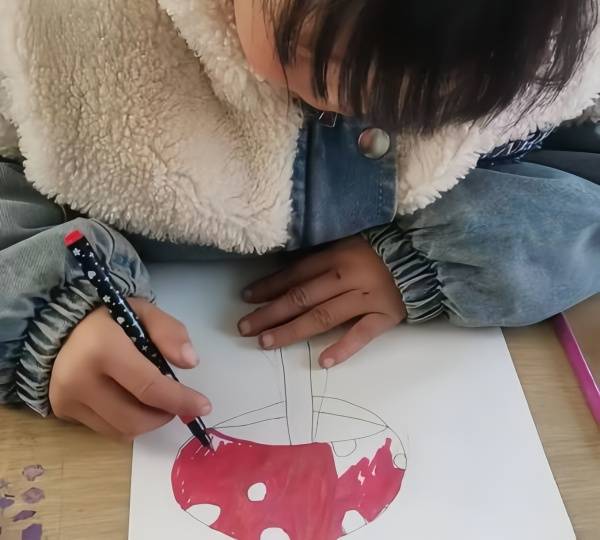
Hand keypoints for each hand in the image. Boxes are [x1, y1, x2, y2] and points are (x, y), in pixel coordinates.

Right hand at [50, 299, 210, 440]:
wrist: (63, 326)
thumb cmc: (111, 319)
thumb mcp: (144, 312)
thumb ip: (170, 333)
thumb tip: (190, 362)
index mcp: (103, 348)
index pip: (149, 387)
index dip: (180, 401)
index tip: (203, 406)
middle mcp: (80, 378)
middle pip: (135, 418)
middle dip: (166, 415)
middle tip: (178, 402)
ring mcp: (68, 399)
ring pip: (122, 431)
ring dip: (149, 422)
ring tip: (156, 402)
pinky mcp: (63, 411)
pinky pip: (106, 430)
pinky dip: (128, 422)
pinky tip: (132, 402)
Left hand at [238, 236, 405, 367]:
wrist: (421, 259)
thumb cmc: (378, 252)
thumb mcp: (347, 244)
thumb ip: (320, 259)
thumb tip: (283, 275)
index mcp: (336, 256)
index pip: (296, 274)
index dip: (269, 287)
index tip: (247, 298)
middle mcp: (347, 277)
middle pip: (302, 297)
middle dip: (270, 312)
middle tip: (245, 327)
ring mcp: (366, 299)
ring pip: (323, 317)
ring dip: (293, 330)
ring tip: (267, 342)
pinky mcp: (385, 317)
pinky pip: (362, 335)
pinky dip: (342, 348)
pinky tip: (321, 362)